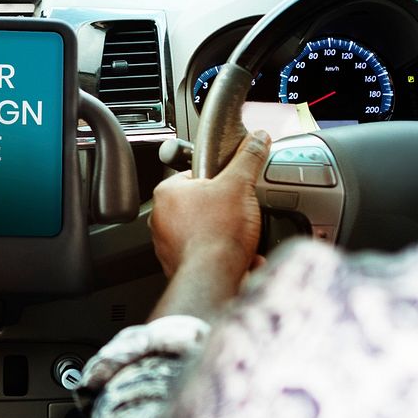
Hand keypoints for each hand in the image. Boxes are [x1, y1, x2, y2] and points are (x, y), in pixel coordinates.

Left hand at [149, 131, 270, 311]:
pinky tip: (238, 256)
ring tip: (239, 236)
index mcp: (167, 193)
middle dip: (224, 210)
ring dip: (225, 234)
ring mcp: (167, 244)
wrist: (214, 278)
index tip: (233, 187)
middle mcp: (161, 218)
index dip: (219, 179)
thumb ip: (248, 158)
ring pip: (204, 230)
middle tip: (239, 214)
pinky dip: (222, 255)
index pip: (195, 175)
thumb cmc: (217, 233)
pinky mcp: (178, 265)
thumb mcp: (239, 184)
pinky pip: (205, 254)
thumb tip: (257, 139)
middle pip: (202, 204)